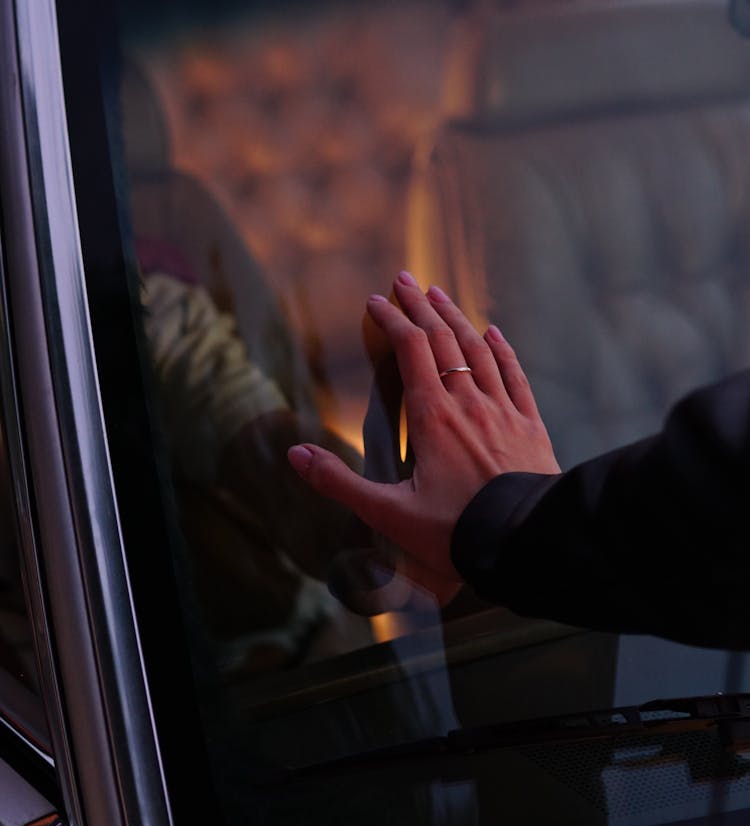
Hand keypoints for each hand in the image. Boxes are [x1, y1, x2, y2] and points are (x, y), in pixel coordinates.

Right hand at [288, 271, 560, 598]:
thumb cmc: (457, 534)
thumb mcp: (389, 514)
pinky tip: (493, 334)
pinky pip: (514, 376)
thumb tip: (296, 454)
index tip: (375, 301)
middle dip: (421, 307)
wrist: (525, 544)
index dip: (392, 320)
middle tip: (406, 280)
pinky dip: (501, 350)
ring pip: (478, 351)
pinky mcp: (530, 428)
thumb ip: (340, 482)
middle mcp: (469, 403)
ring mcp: (503, 412)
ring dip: (457, 319)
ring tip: (440, 296)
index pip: (410, 351)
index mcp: (432, 418)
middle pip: (443, 340)